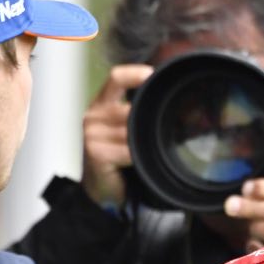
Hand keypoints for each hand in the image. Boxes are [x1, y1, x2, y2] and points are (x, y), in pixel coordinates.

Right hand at [79, 65, 153, 207]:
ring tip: (149, 150)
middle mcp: (93, 116)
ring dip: (144, 143)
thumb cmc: (115, 157)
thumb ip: (136, 113)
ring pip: (132, 131)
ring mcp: (92, 135)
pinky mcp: (96, 153)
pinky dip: (138, 157)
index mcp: (100, 105)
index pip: (116, 78)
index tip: (152, 75)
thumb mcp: (123, 129)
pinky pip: (128, 150)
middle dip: (149, 119)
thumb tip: (171, 101)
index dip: (135, 74)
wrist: (100, 189)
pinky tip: (139, 162)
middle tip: (167, 126)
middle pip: (130, 108)